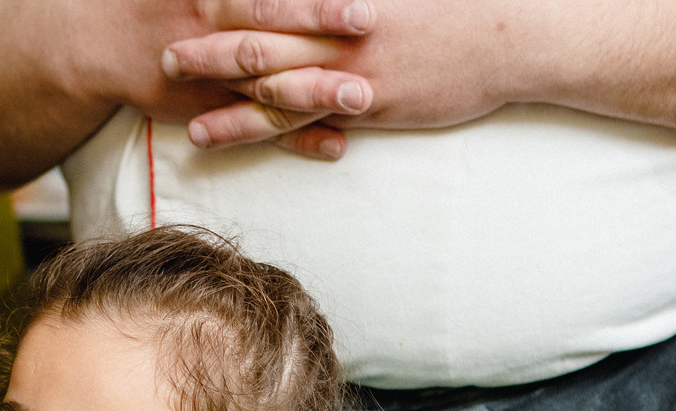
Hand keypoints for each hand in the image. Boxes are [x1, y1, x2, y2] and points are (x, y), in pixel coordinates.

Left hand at [163, 0, 514, 151]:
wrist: (512, 35)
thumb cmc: (466, 7)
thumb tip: (345, 2)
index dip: (232, 0)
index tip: (197, 2)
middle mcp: (336, 24)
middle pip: (256, 29)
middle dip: (207, 38)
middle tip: (163, 44)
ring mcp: (346, 64)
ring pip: (264, 75)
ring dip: (214, 83)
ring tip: (170, 89)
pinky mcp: (361, 102)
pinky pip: (293, 116)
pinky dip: (249, 124)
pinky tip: (215, 133)